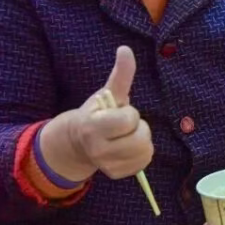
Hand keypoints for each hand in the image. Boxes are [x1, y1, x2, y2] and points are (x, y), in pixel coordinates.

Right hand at [39, 46, 153, 181]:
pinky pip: (144, 163)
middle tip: (125, 125)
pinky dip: (141, 153)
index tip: (119, 113)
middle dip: (138, 128)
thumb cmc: (97, 113)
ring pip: (146, 151)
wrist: (78, 142)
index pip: (129, 120)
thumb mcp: (108, 93)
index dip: (130, 114)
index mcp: (93, 127)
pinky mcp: (116, 175)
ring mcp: (107, 165)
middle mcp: (98, 150)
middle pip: (141, 139)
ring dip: (142, 140)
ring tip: (127, 135)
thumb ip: (120, 74)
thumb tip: (126, 49)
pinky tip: (128, 147)